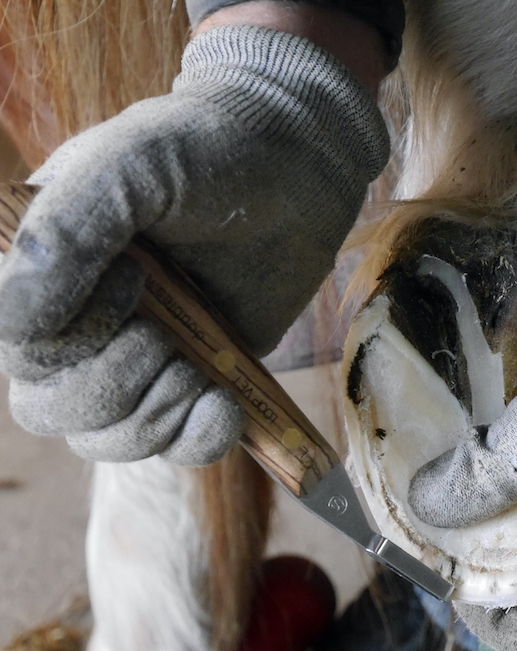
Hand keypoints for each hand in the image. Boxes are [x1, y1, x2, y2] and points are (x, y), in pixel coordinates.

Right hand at [0, 23, 387, 464]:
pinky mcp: (197, 376)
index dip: (70, 339)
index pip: (18, 349)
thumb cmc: (207, 150)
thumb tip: (11, 323)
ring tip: (198, 370)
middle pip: (52, 409)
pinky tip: (222, 409)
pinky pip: (175, 444)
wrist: (297, 166)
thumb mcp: (130, 166)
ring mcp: (140, 354)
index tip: (136, 277)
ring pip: (106, 438)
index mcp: (45, 269)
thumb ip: (66, 232)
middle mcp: (81, 319)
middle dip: (114, 388)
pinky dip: (196, 440)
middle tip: (164, 336)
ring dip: (155, 417)